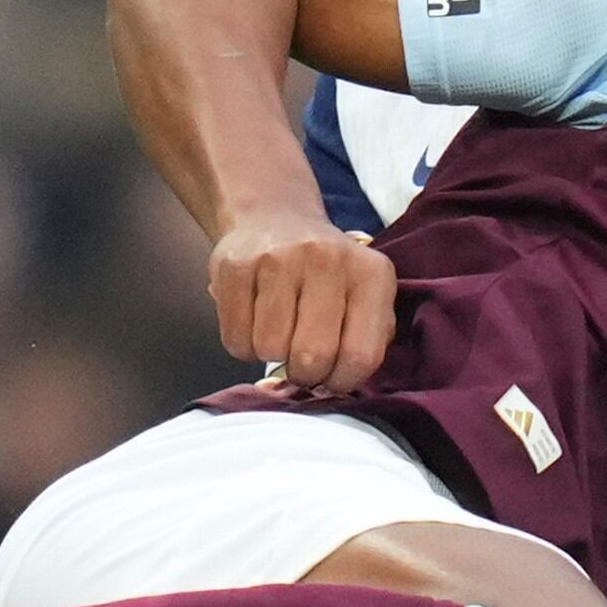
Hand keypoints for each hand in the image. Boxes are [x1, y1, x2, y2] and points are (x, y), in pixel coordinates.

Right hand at [207, 206, 397, 392]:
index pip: (361, 355)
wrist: (275, 218)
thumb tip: (332, 387)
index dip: (342, 382)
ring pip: (270, 350)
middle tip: (301, 362)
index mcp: (370, 273)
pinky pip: (235, 339)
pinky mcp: (235, 265)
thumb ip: (364, 342)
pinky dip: (243, 344)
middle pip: (313, 356)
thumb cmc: (325, 274)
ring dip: (271, 354)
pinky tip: (254, 320)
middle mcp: (328, 259)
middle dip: (305, 374)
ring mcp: (279, 258)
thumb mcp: (364, 297)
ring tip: (278, 331)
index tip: (332, 378)